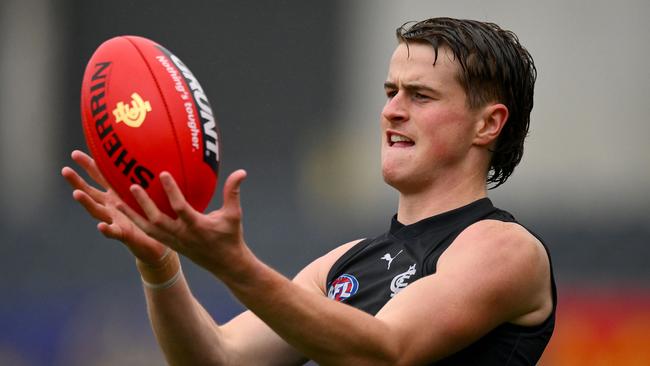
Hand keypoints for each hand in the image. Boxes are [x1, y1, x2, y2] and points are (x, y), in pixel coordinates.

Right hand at [61, 150, 167, 263]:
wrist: (157, 242)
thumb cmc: (151, 215)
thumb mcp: (148, 192)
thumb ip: (147, 176)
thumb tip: (152, 152)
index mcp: (116, 194)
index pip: (99, 177)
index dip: (88, 166)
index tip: (74, 153)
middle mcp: (111, 207)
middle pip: (90, 192)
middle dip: (77, 181)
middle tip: (65, 170)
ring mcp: (115, 220)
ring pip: (97, 211)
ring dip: (86, 203)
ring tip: (76, 193)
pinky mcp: (123, 234)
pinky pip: (114, 232)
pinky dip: (106, 230)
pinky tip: (100, 226)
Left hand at [117, 169, 249, 276]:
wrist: (226, 265)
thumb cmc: (231, 237)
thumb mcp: (234, 215)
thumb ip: (233, 192)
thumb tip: (241, 172)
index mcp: (196, 226)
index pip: (181, 208)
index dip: (171, 191)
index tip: (162, 174)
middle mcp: (181, 235)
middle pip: (157, 220)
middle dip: (143, 204)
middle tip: (132, 185)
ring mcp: (174, 241)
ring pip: (148, 228)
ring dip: (132, 215)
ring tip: (116, 201)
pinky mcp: (170, 244)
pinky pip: (149, 233)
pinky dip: (137, 223)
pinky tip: (126, 212)